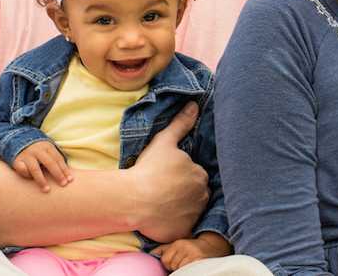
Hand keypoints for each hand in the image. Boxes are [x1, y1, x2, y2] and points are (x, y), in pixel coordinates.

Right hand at [12, 140, 72, 191]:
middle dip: (57, 174)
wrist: (16, 138)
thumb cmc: (38, 150)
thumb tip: (69, 175)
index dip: (64, 169)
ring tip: (47, 190)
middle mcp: (37, 150)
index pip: (58, 158)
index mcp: (47, 146)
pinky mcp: (17, 161)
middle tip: (63, 184)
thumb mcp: (47, 150)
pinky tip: (30, 179)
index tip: (70, 180)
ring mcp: (26, 155)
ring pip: (35, 169)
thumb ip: (56, 159)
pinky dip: (26, 174)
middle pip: (49, 163)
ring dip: (41, 180)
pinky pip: (22, 169)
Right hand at [128, 101, 208, 242]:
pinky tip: (162, 217)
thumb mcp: (164, 142)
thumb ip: (181, 124)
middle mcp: (202, 195)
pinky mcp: (185, 231)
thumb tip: (195, 105)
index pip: (194, 174)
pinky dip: (175, 223)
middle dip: (183, 191)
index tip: (166, 175)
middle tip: (162, 189)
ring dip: (180, 206)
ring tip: (161, 202)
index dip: (180, 174)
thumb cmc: (149, 169)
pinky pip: (182, 226)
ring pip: (190, 209)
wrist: (134, 200)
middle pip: (195, 192)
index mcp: (200, 173)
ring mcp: (194, 215)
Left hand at [152, 232, 232, 270]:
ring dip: (183, 269)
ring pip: (179, 269)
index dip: (169, 263)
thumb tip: (151, 254)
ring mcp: (193, 255)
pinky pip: (187, 271)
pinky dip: (188, 271)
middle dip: (176, 266)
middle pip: (172, 265)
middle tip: (185, 262)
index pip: (165, 260)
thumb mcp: (177, 245)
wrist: (213, 247)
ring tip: (189, 264)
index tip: (177, 261)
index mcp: (178, 244)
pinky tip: (192, 267)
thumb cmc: (192, 248)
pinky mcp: (199, 261)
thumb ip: (164, 250)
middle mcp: (185, 247)